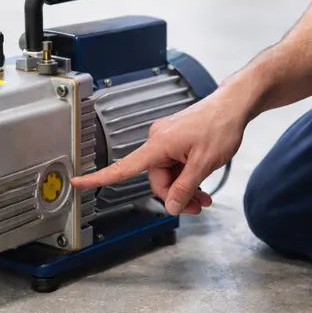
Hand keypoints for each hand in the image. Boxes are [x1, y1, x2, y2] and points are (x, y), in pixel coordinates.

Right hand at [71, 90, 244, 214]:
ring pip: (167, 175)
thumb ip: (185, 187)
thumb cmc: (220, 126)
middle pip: (155, 180)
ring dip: (184, 188)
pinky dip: (185, 176)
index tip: (78, 183)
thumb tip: (171, 206)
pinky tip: (200, 182)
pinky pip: (173, 165)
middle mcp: (157, 141)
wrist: (233, 106)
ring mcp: (166, 140)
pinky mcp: (174, 140)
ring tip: (204, 196)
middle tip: (198, 204)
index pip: (123, 167)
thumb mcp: (204, 163)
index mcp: (158, 144)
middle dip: (175, 195)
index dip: (98, 177)